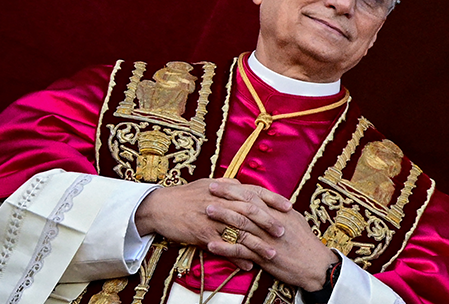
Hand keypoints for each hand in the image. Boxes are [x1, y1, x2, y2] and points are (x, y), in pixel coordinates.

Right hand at [134, 178, 291, 269]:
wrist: (159, 206)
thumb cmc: (184, 195)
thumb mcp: (206, 184)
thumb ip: (227, 185)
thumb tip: (242, 184)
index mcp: (225, 189)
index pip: (254, 191)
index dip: (272, 199)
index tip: (289, 206)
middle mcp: (221, 201)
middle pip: (250, 211)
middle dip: (269, 222)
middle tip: (284, 232)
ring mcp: (211, 217)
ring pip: (239, 230)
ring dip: (257, 243)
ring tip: (272, 253)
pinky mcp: (201, 232)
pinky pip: (223, 246)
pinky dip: (237, 256)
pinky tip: (248, 265)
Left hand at [206, 183, 337, 290]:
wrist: (314, 264)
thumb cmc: (304, 242)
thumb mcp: (294, 219)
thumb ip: (277, 209)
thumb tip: (265, 199)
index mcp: (278, 211)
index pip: (253, 194)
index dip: (236, 188)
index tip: (220, 182)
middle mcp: (271, 222)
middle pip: (245, 205)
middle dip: (225, 196)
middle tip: (208, 190)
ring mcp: (266, 239)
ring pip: (241, 225)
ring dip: (222, 218)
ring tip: (205, 211)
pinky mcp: (264, 257)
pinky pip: (241, 251)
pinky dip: (225, 248)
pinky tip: (211, 245)